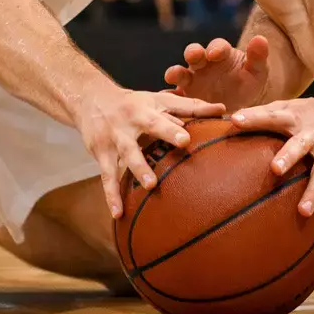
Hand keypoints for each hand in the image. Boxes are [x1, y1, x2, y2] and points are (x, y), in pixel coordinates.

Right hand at [75, 89, 224, 218]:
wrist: (91, 100)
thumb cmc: (134, 102)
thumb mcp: (158, 100)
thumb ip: (190, 106)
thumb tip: (222, 109)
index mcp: (145, 111)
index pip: (161, 119)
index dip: (172, 128)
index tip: (187, 139)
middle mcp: (128, 125)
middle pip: (144, 134)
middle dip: (158, 144)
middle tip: (177, 150)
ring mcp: (114, 141)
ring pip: (125, 157)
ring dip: (138, 170)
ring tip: (150, 186)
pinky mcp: (102, 155)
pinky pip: (107, 178)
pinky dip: (111, 196)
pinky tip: (118, 214)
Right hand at [164, 36, 270, 112]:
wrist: (240, 105)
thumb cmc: (248, 82)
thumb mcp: (257, 71)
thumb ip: (258, 56)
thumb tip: (260, 38)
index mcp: (221, 53)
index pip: (217, 46)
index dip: (216, 48)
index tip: (216, 54)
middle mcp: (203, 63)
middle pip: (194, 53)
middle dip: (193, 53)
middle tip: (194, 57)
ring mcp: (191, 79)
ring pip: (179, 72)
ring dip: (175, 72)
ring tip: (171, 77)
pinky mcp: (183, 96)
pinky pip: (173, 96)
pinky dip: (168, 97)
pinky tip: (166, 101)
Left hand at [230, 95, 313, 236]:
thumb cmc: (313, 112)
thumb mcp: (291, 107)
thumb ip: (263, 114)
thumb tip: (230, 121)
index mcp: (297, 117)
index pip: (273, 116)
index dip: (254, 118)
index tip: (236, 121)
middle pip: (302, 144)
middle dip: (289, 156)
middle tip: (275, 169)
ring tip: (303, 212)